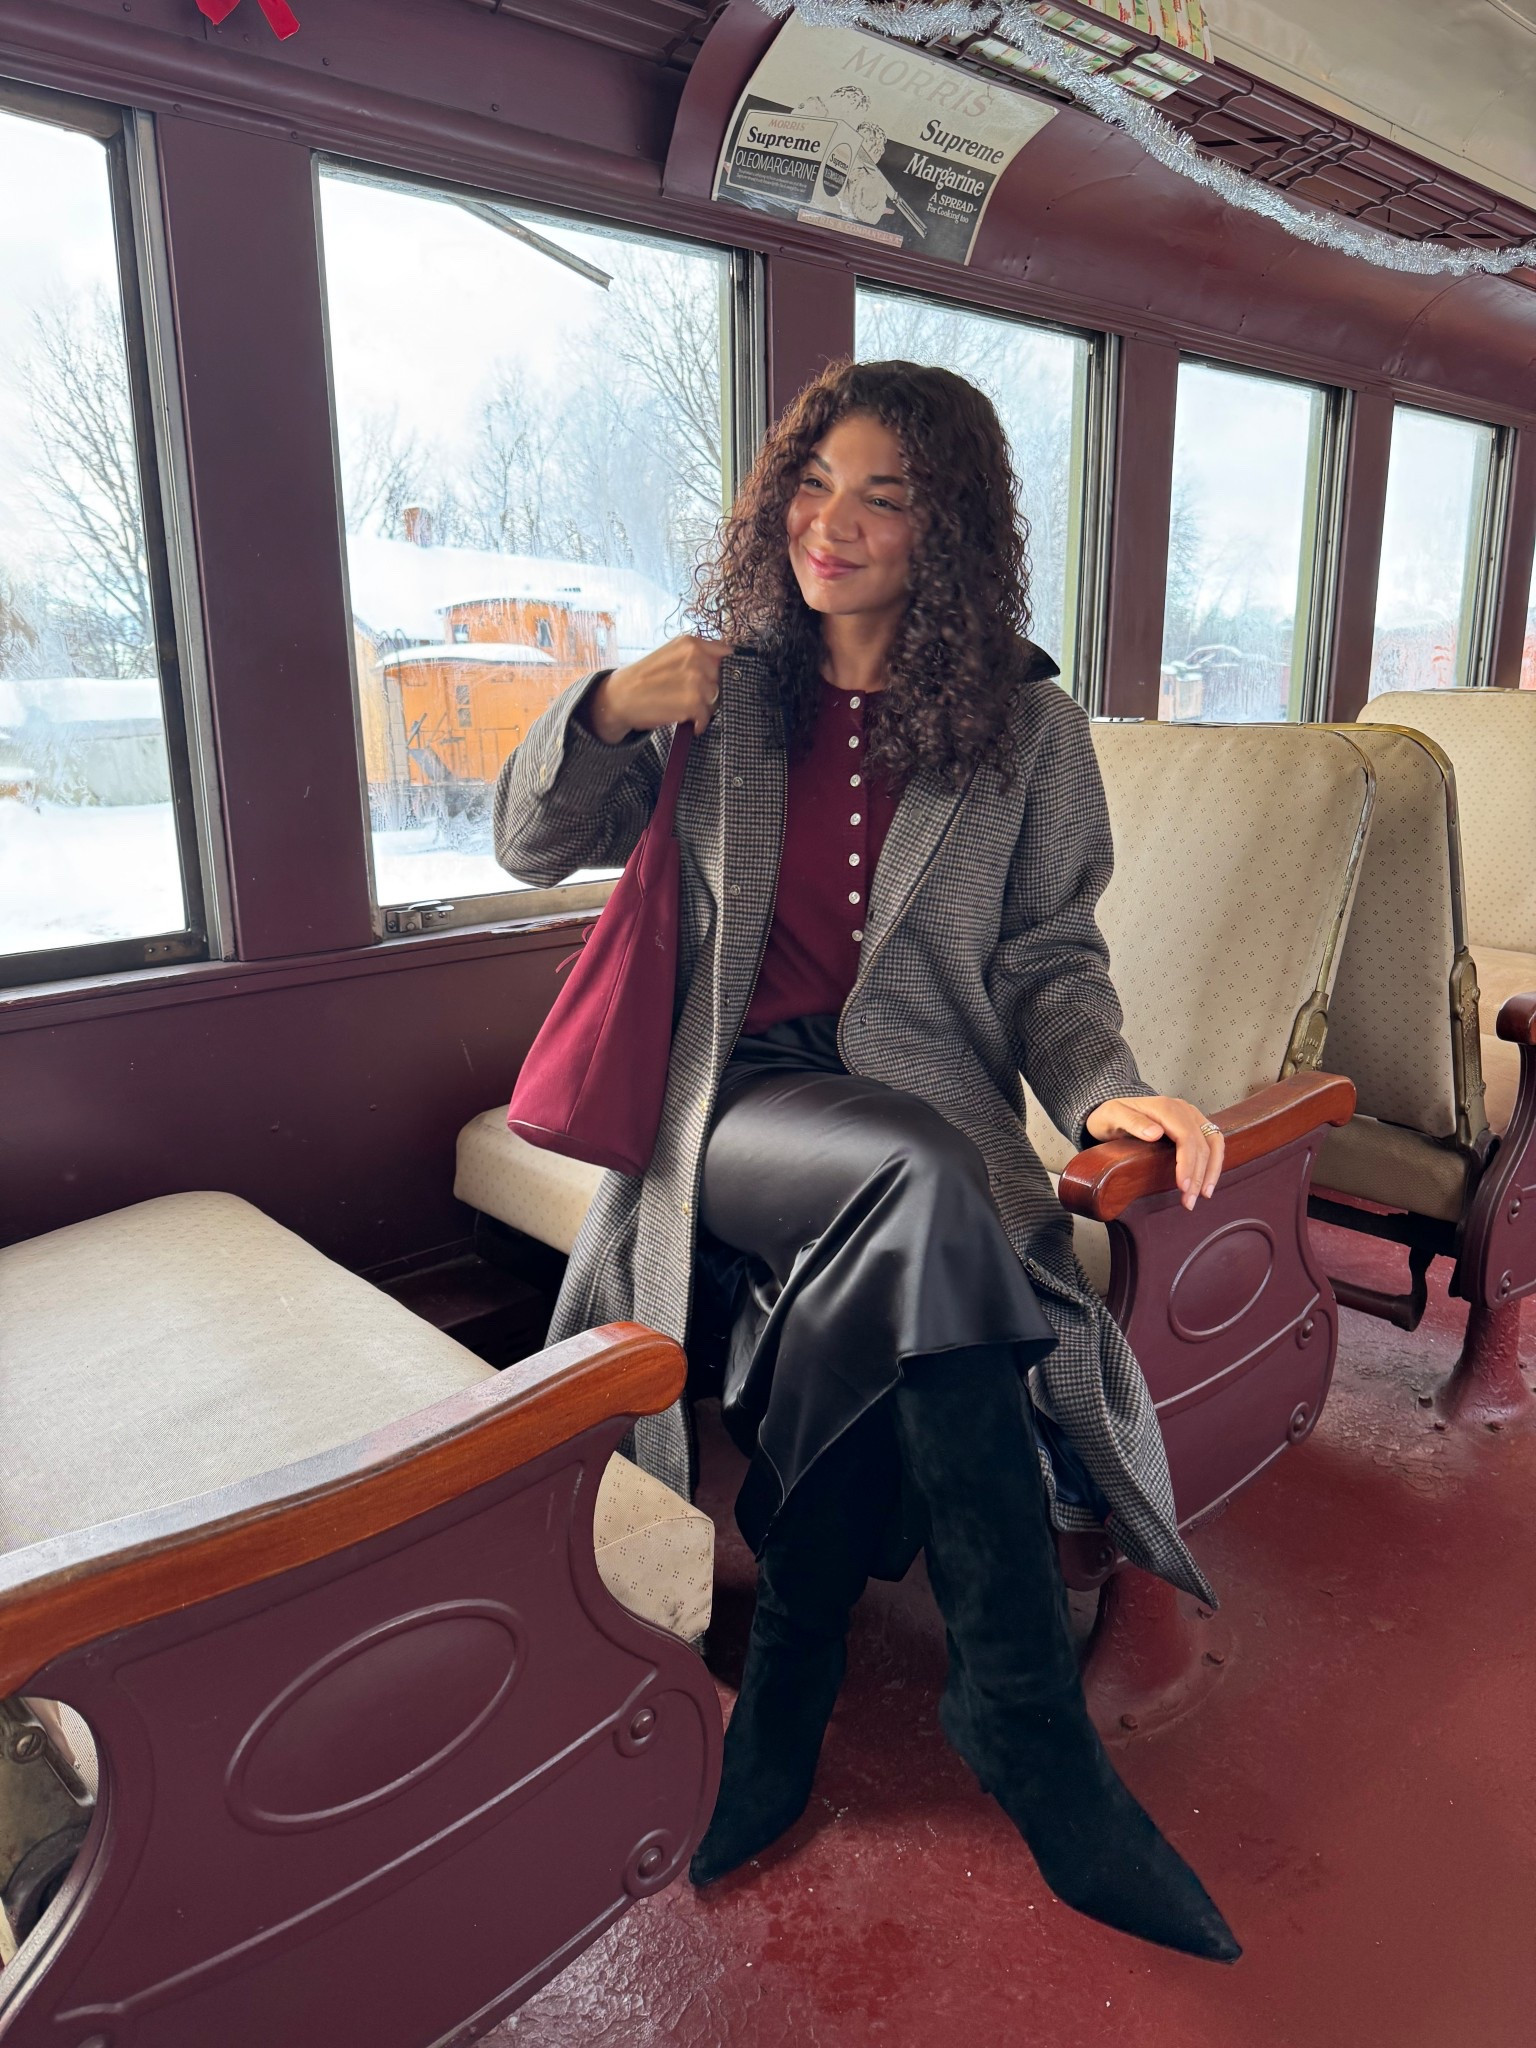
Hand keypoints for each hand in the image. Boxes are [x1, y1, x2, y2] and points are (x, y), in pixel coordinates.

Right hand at [585, 635, 730, 742]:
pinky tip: (689, 722)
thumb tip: (726, 658)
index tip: (714, 677)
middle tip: (692, 696)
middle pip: (721, 678)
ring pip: (715, 698)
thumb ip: (696, 655)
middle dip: (710, 689)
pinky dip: (699, 722)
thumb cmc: (644, 678)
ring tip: (686, 708)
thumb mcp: (670, 655)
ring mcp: (695, 680)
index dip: (722, 668)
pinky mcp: (692, 702)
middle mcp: (695, 657)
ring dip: (704, 707)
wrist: (620, 697)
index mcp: (690, 643)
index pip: (724, 653)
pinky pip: (706, 715)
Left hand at [1084, 1096, 1224, 1212]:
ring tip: (1204, 1195)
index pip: (1186, 1137)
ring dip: (1211, 1170)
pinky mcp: (1195, 1124)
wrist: (1113, 1110)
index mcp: (1165, 1107)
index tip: (1183, 1186)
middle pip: (1201, 1143)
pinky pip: (1213, 1142)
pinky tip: (1207, 1181)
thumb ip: (1132, 1122)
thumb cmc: (1111, 1115)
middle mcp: (1183, 1109)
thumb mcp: (1113, 1116)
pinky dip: (1214, 1162)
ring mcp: (1191, 1115)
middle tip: (1189, 1201)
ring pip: (1214, 1143)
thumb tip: (1155, 1133)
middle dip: (1199, 1175)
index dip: (1187, 1163)